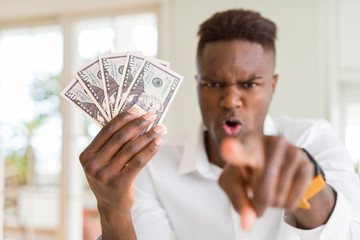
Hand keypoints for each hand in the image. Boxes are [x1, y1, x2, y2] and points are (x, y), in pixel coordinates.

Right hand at [79, 108, 164, 238]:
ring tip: (160, 128)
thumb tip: (134, 121)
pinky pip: (138, 162)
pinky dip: (150, 150)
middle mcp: (93, 165)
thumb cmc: (109, 178)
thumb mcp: (102, 162)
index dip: (123, 118)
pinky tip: (159, 142)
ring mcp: (105, 176)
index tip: (136, 109)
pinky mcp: (120, 184)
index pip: (106, 131)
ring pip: (131, 149)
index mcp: (86, 156)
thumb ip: (111, 145)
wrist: (111, 206)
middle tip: (151, 115)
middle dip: (138, 124)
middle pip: (120, 138)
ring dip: (148, 136)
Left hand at [218, 132, 315, 229]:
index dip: (233, 151)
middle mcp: (271, 142)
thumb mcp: (235, 183)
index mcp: (247, 143)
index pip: (239, 150)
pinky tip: (281, 189)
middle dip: (258, 204)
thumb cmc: (247, 170)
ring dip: (271, 204)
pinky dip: (284, 204)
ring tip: (269, 187)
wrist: (273, 157)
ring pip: (278, 198)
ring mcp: (291, 151)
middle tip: (255, 199)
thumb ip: (238, 201)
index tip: (228, 149)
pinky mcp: (306, 164)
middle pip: (262, 191)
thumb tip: (248, 223)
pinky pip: (292, 201)